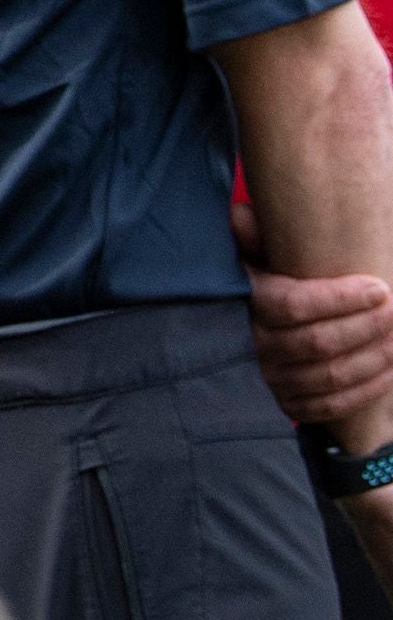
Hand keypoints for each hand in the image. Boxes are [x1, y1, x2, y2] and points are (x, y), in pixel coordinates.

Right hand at [234, 199, 392, 425]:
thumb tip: (241, 214)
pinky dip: (368, 390)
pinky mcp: (289, 404)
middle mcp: (256, 346)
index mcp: (249, 305)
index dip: (339, 300)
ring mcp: (272, 378)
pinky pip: (332, 405)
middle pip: (317, 343)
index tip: (379, 289)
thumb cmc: (268, 283)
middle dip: (365, 327)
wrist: (255, 330)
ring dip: (374, 358)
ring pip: (330, 376)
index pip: (292, 306)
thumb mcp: (254, 256)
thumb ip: (253, 235)